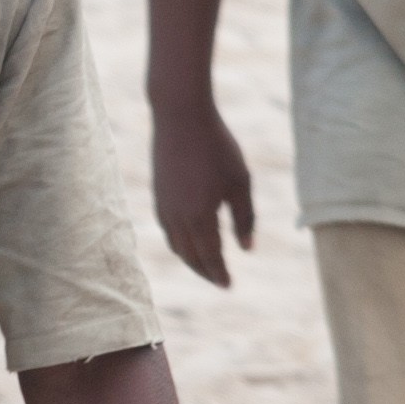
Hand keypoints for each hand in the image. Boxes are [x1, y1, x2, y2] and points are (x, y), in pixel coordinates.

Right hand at [149, 96, 256, 287]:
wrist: (181, 117)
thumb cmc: (217, 147)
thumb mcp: (240, 182)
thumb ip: (244, 218)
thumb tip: (246, 249)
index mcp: (200, 217)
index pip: (211, 257)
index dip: (220, 274)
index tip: (229, 286)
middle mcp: (177, 218)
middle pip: (191, 257)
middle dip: (206, 272)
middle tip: (220, 281)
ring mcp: (164, 207)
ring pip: (176, 246)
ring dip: (191, 260)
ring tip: (206, 265)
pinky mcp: (157, 196)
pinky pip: (167, 231)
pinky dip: (179, 243)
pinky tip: (189, 240)